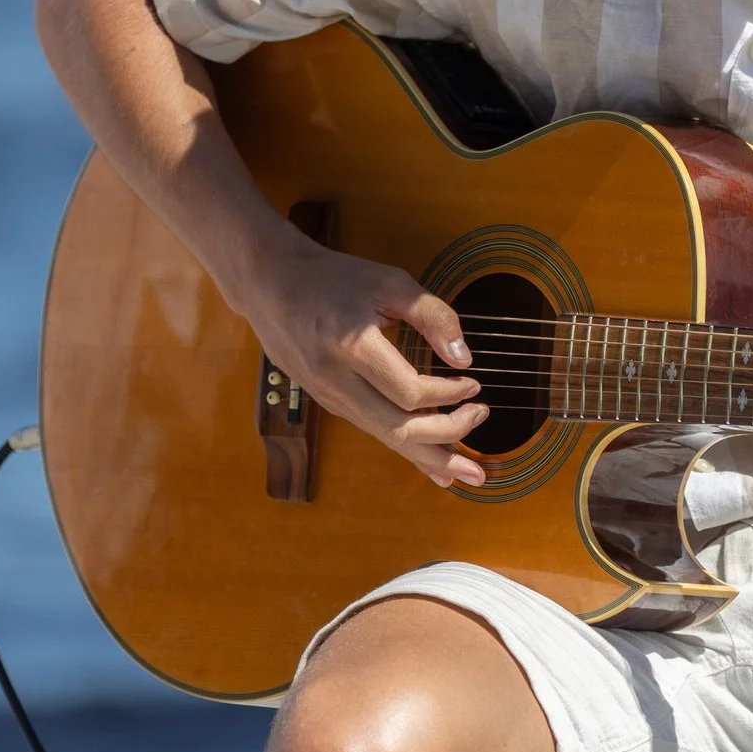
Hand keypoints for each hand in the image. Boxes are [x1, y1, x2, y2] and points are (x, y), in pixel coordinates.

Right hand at [227, 226, 488, 487]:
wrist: (270, 285)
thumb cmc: (334, 278)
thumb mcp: (389, 282)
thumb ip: (432, 315)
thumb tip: (464, 358)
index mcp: (351, 347)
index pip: (408, 391)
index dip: (447, 394)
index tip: (474, 384)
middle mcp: (336, 381)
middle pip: (397, 428)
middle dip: (446, 437)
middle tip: (482, 420)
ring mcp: (328, 397)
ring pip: (385, 438)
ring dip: (430, 457)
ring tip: (470, 473)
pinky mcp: (328, 403)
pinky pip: (373, 432)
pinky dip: (407, 449)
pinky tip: (434, 468)